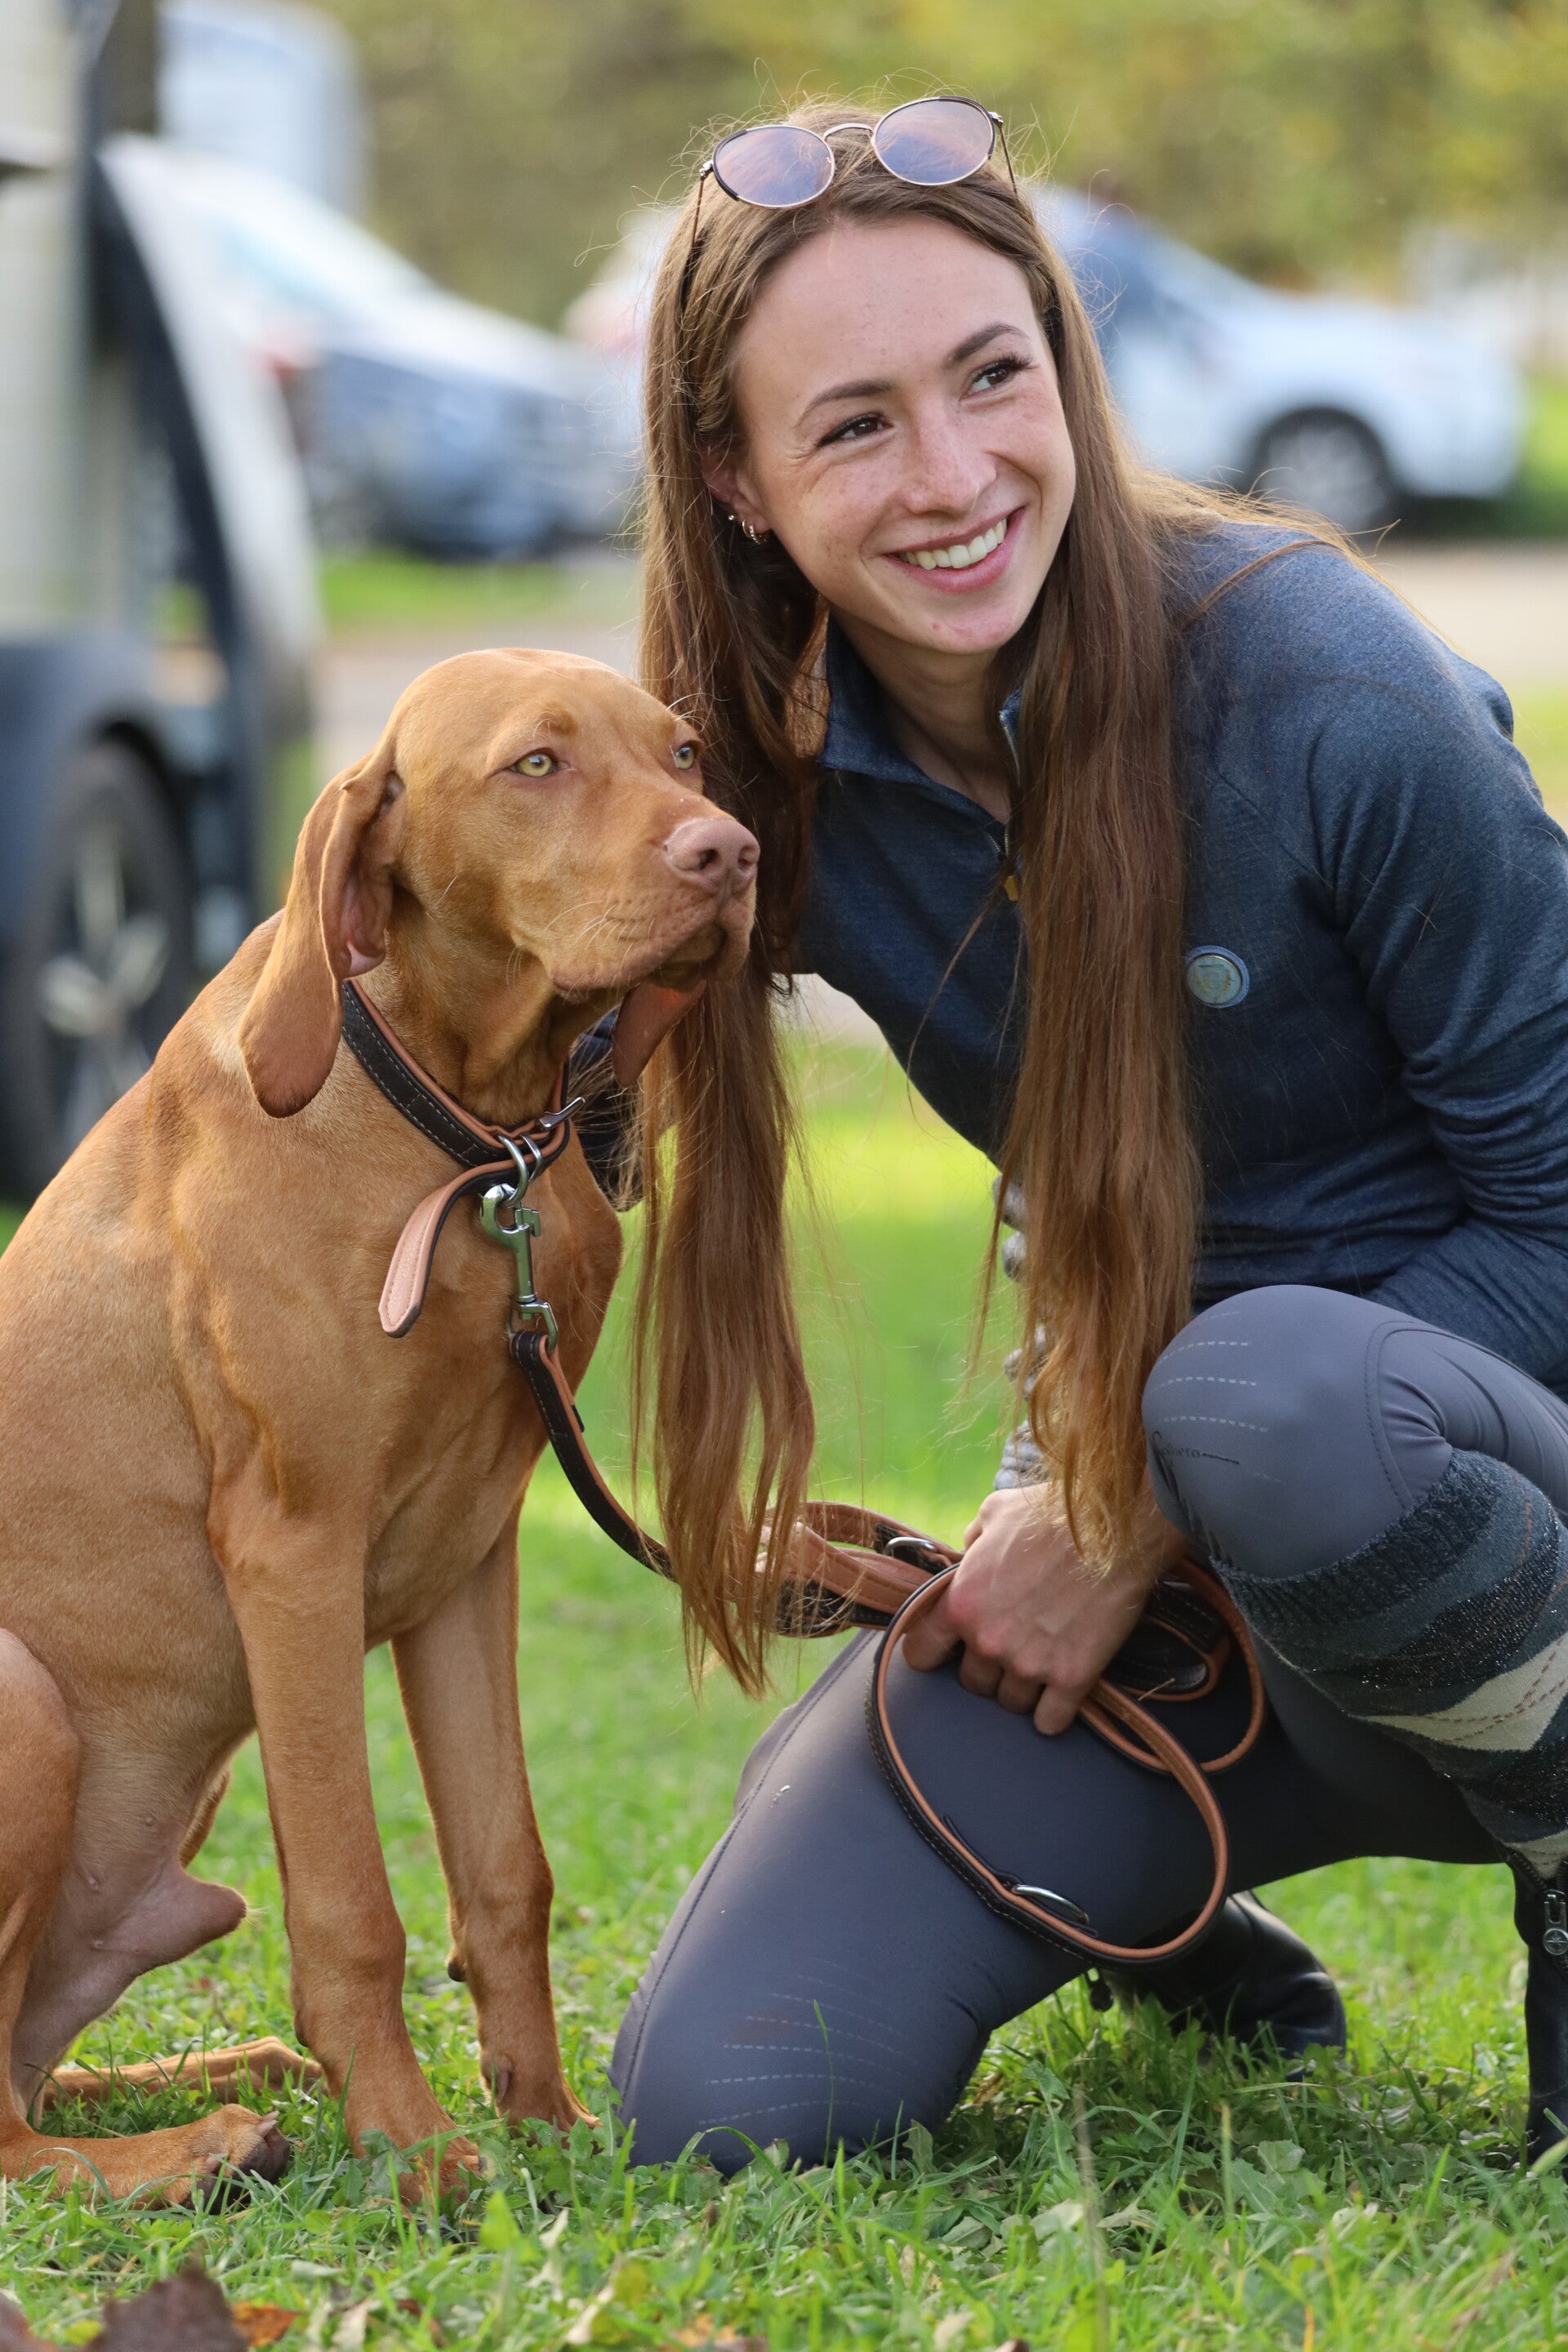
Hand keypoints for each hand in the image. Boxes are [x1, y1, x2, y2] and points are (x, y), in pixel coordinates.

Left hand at [900, 1481, 1185, 1733]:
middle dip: (989, 1667)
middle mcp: (988, 1640)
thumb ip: (971, 1540)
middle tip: (1013, 1645)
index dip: (934, 1653)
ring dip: (1024, 1688)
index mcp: (961, 1603)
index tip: (949, 1649)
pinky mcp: (1072, 1678)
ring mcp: (1030, 1663)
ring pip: (1012, 1702)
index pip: (920, 1655)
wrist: (1114, 1529)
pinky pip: (1050, 1721)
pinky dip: (1053, 1714)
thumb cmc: (1051, 1514)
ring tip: (1042, 1663)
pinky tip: (1060, 1696)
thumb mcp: (994, 1512)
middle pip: (974, 1683)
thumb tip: (967, 1554)